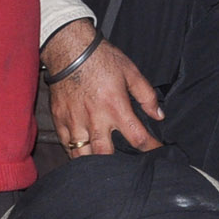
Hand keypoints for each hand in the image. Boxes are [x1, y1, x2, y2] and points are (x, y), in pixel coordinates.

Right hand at [44, 20, 163, 156]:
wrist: (69, 50)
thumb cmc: (102, 59)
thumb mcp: (131, 72)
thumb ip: (146, 95)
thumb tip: (159, 115)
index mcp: (115, 107)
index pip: (137, 137)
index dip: (151, 148)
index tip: (157, 152)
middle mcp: (95, 119)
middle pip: (106, 155)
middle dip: (117, 165)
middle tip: (127, 166)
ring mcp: (75, 122)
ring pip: (83, 156)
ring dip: (94, 164)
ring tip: (104, 168)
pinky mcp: (59, 121)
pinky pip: (66, 146)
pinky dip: (74, 154)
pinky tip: (84, 156)